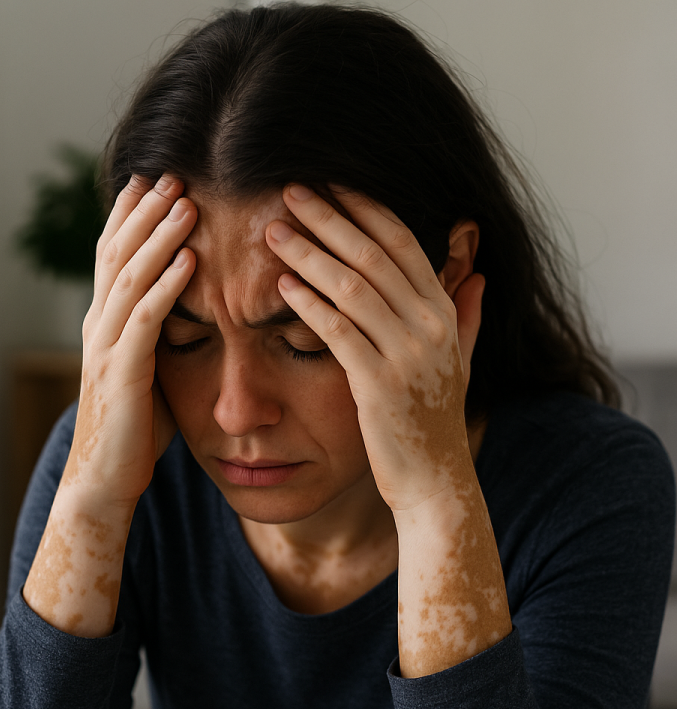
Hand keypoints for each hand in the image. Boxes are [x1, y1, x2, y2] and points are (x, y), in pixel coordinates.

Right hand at [62, 174, 196, 512]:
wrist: (105, 477)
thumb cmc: (134, 427)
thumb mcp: (147, 370)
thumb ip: (160, 336)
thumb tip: (192, 312)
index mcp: (104, 322)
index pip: (113, 256)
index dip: (130, 216)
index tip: (155, 182)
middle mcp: (99, 325)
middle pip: (117, 254)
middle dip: (144, 212)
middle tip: (172, 175)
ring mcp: (106, 347)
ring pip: (130, 277)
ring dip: (158, 237)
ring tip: (185, 203)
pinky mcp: (124, 372)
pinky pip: (147, 319)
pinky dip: (168, 286)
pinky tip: (189, 260)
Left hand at [267, 184, 483, 513]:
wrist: (435, 480)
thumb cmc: (436, 419)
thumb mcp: (460, 363)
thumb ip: (467, 316)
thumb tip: (478, 275)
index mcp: (445, 313)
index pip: (402, 243)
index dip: (364, 209)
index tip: (330, 184)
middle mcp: (430, 325)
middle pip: (372, 255)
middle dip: (329, 217)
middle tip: (291, 190)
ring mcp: (407, 354)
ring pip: (351, 287)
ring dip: (309, 254)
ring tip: (274, 231)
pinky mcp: (378, 384)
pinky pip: (338, 332)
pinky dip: (309, 305)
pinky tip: (282, 285)